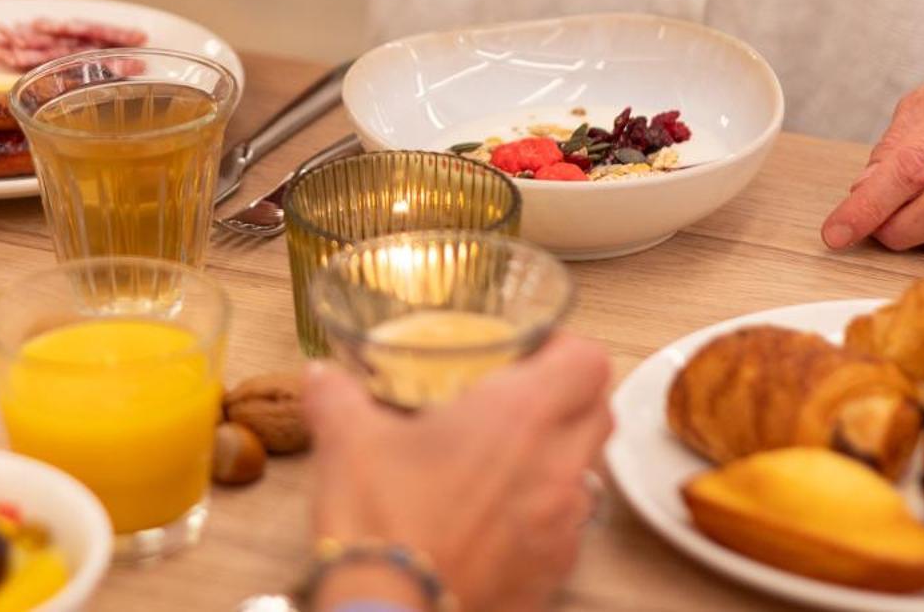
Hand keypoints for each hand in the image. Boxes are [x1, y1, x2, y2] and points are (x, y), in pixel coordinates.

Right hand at [304, 333, 613, 611]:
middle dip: (572, 398)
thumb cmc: (381, 525)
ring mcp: (562, 526)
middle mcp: (555, 467)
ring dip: (559, 457)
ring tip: (506, 461)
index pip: (588, 361)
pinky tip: (496, 519)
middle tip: (524, 398)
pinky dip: (544, 515)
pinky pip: (568, 530)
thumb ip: (336, 395)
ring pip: (587, 472)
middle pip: (600, 412)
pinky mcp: (552, 574)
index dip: (567, 350)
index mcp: (519, 416)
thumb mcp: (346, 442)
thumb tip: (322, 376)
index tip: (533, 353)